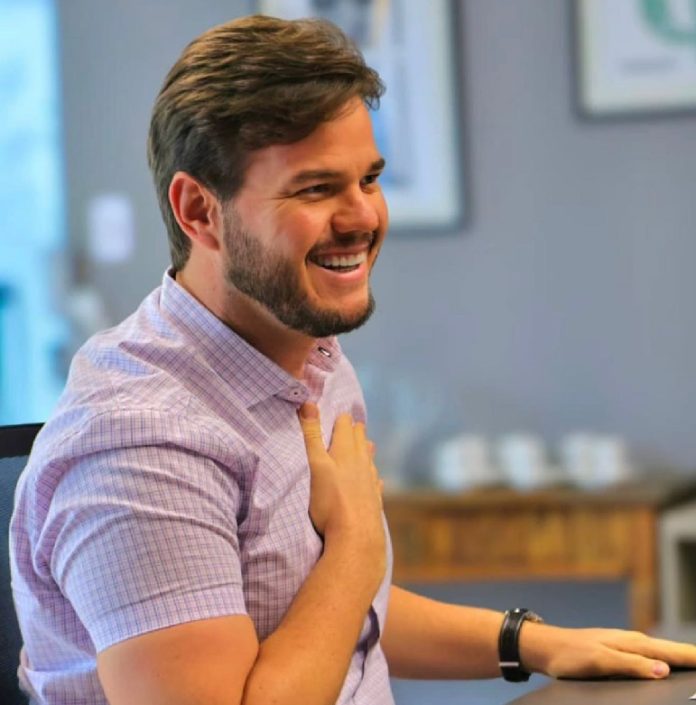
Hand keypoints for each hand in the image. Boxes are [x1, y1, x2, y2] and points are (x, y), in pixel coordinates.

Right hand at [298, 403, 384, 564]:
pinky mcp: (375, 500)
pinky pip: (376, 483)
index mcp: (346, 451)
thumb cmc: (330, 501)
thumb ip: (312, 435)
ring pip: (370, 460)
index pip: (345, 425)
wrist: (356, 537)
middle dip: (355, 431)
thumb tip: (309, 403)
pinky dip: (374, 477)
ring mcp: (371, 481)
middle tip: (352, 424)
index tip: (338, 413)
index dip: (340, 418)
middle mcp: (362, 462)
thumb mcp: (315, 465)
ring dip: (366, 450)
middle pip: (360, 440)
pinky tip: (376, 480)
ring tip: (368, 444)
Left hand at [520, 622, 695, 678]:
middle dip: (692, 657)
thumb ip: (631, 665)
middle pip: (672, 651)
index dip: (694, 658)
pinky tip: (668, 667)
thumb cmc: (570, 655)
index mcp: (633, 643)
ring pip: (662, 652)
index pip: (673, 652)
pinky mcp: (619, 653)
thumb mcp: (600, 662)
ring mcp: (626, 646)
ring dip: (682, 659)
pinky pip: (650, 657)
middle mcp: (633, 642)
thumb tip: (664, 670)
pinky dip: (665, 661)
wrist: (546, 648)